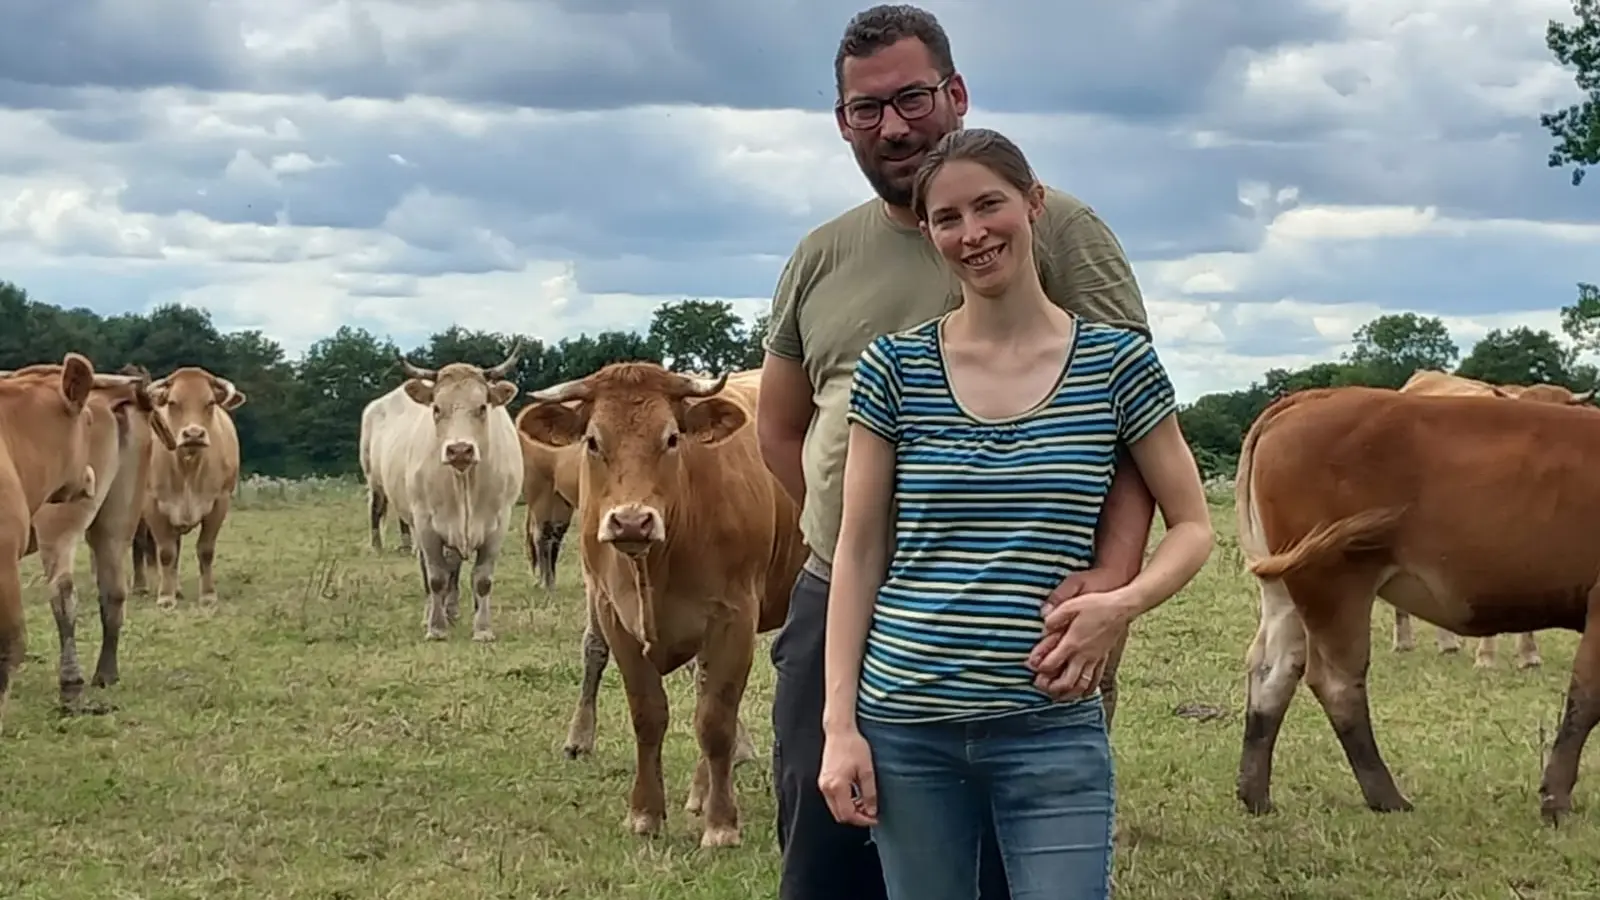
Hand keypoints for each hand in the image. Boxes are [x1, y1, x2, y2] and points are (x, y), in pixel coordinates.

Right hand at [817, 727, 878, 826]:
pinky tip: (856, 796)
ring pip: (836, 809)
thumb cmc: (854, 747)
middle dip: (856, 818)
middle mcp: (826, 788)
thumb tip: (872, 811)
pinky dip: (844, 803)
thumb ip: (869, 794)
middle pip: (840, 815)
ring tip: (865, 804)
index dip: (862, 820)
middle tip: (871, 813)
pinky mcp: (823, 780)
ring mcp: (823, 784)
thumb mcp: (867, 771)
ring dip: (850, 811)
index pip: (848, 814)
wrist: (839, 732)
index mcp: (837, 786)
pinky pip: (833, 800)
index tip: (874, 819)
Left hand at [1028, 571, 1136, 699]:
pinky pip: (1095, 680)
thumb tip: (1043, 623)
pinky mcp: (1103, 658)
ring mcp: (1095, 659)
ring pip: (1081, 686)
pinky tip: (1081, 693)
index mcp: (1072, 643)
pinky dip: (1086, 690)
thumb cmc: (1097, 605)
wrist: (1122, 608)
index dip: (1039, 668)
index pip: (1052, 664)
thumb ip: (1055, 616)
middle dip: (1051, 687)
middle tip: (1040, 686)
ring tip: (1057, 695)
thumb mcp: (1071, 605)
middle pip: (1066, 681)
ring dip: (1068, 694)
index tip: (1031, 666)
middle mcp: (1083, 655)